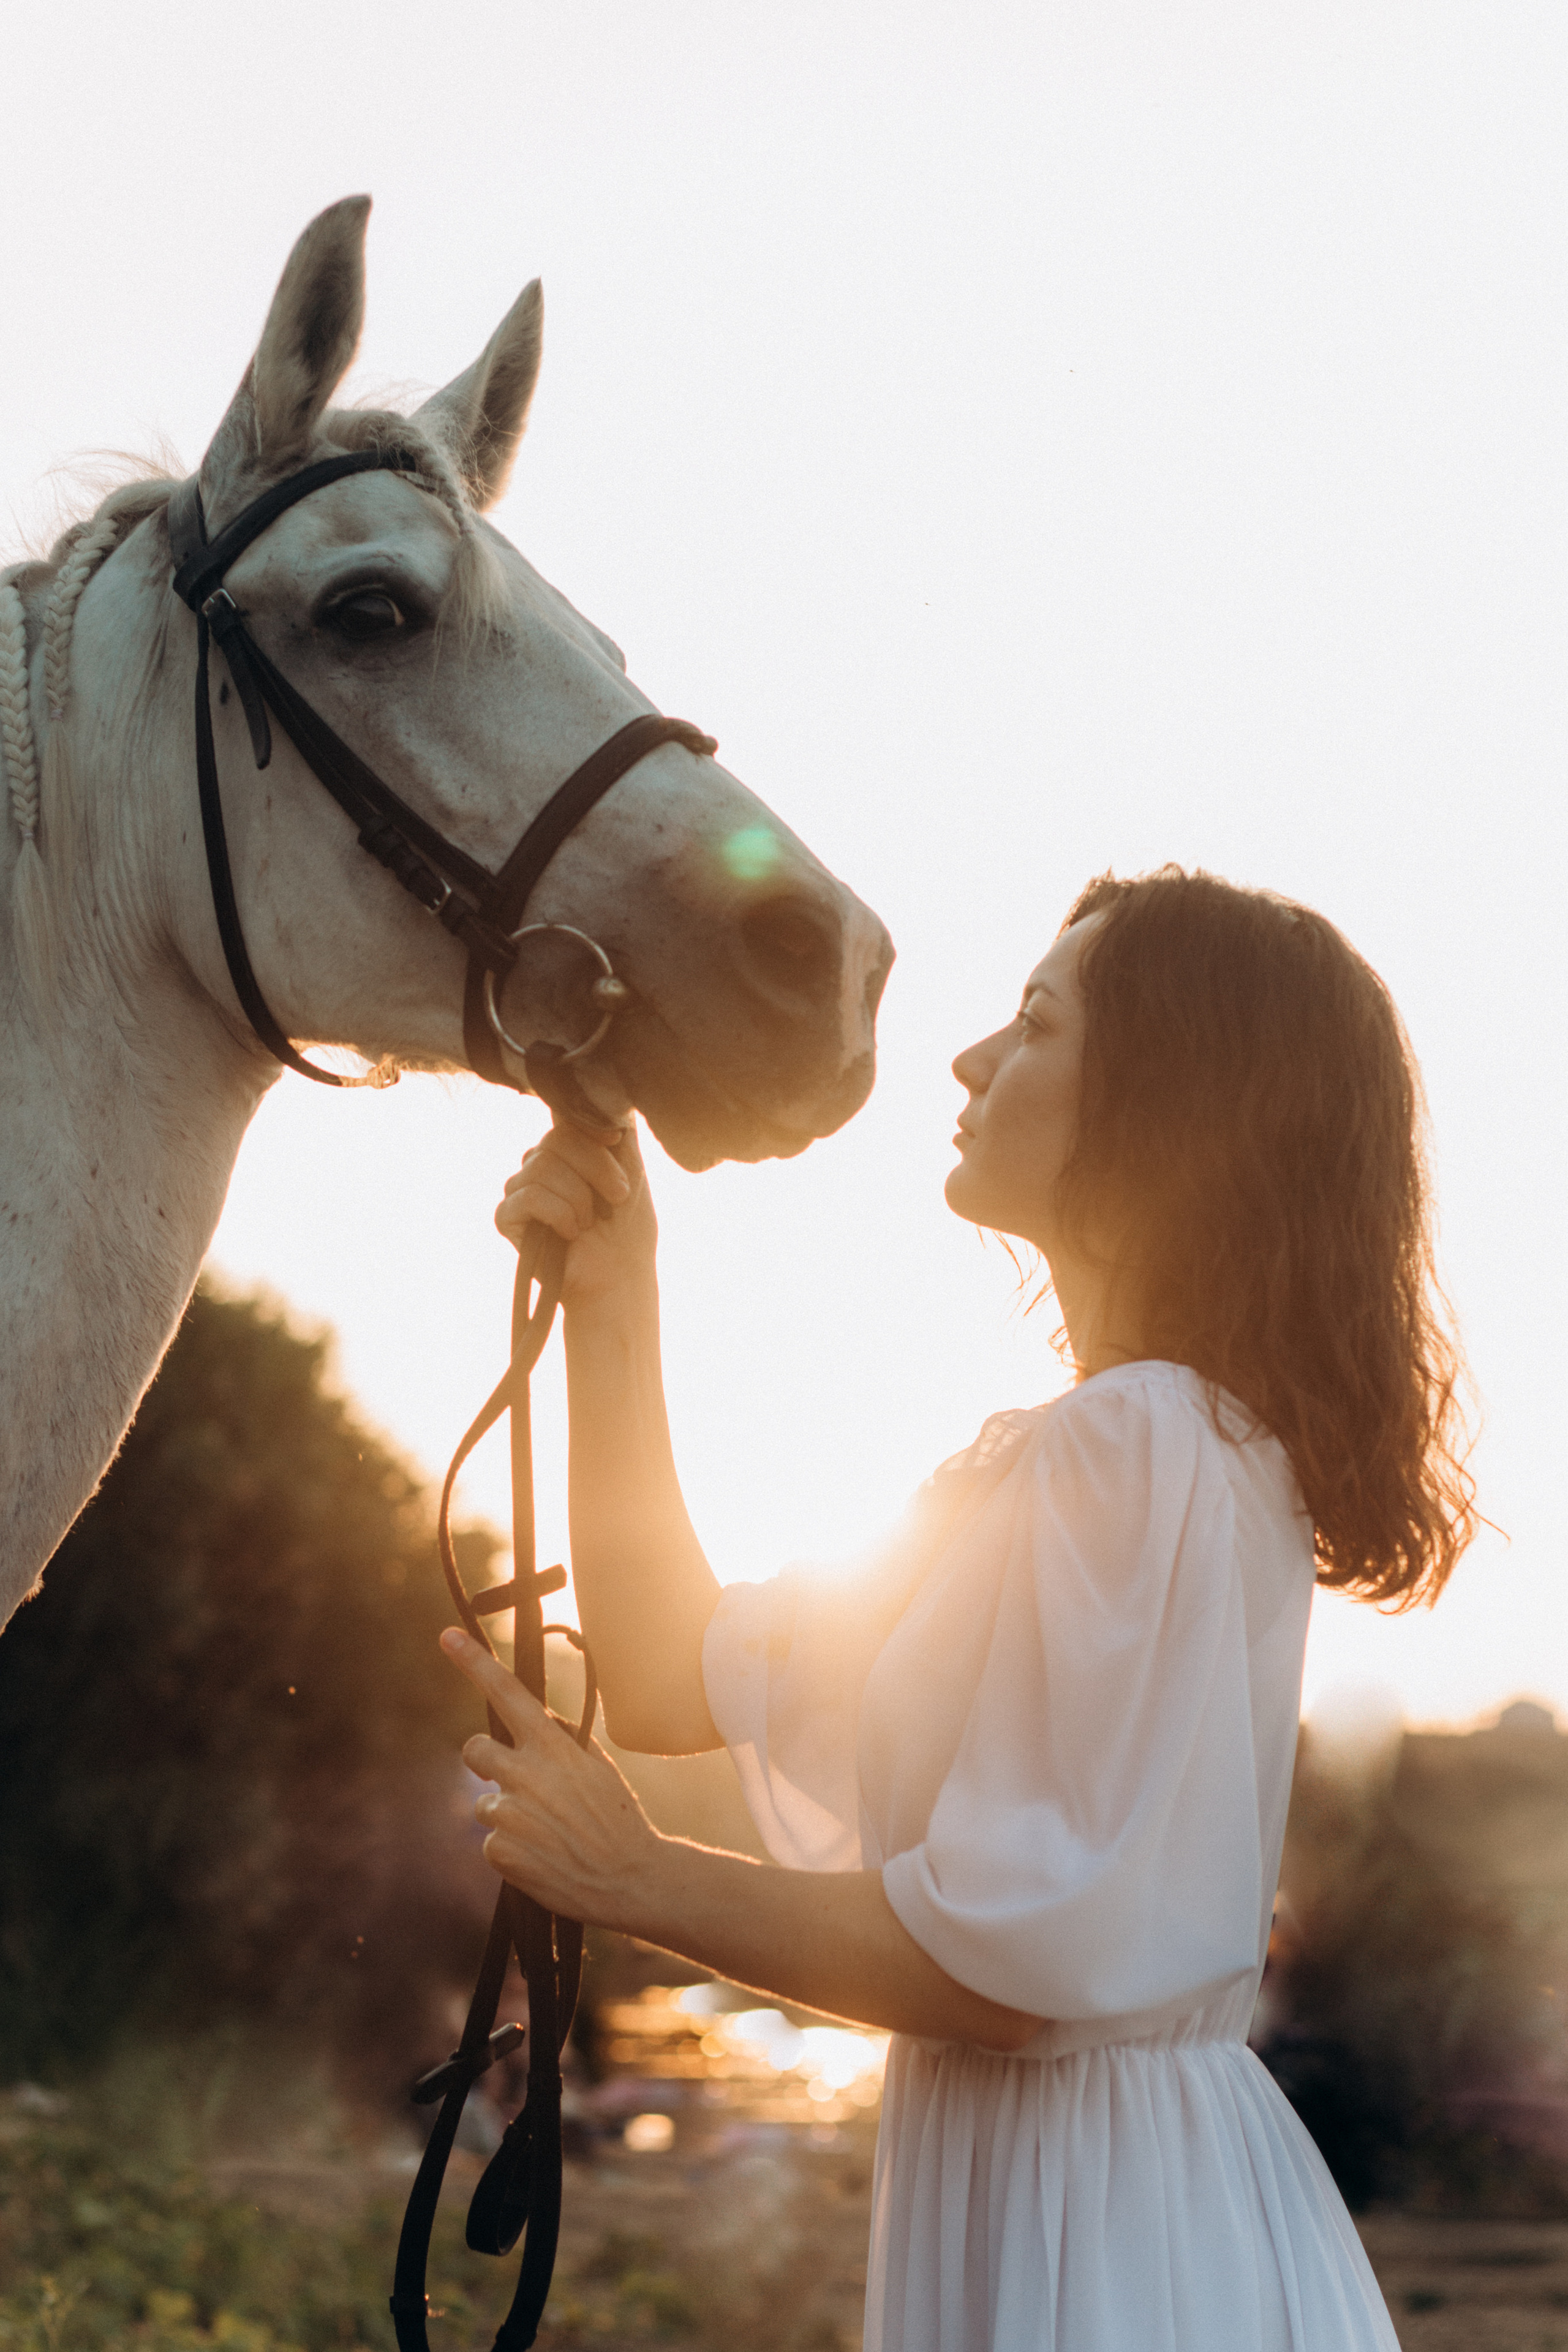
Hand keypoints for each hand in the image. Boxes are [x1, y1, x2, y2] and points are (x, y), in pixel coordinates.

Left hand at [441, 1627, 666, 1927]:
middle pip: (475, 1749)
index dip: (474, 1662)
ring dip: (507, 1815)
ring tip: (546, 1833)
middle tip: (516, 1780)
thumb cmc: (617, 1818)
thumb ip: (564, 1739)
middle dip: (486, 1761)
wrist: (629, 1878)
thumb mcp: (598, 1766)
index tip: (447, 1637)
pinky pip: (490, 1842)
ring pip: (484, 1803)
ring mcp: (509, 1813)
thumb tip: (539, 1718)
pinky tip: (542, 1857)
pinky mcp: (499, 1851)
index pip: (507, 1693)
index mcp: (552, 1746)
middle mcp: (525, 1773)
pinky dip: (511, 1850)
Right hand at [495, 1116, 656, 1308]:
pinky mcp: (507, 1218)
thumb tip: (608, 1089)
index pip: (562, 1116)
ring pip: (543, 1168)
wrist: (620, 1273)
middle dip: (595, 1169)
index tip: (615, 1142)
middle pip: (556, 1141)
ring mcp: (519, 1189)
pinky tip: (570, 1233)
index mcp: (565, 1147)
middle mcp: (538, 1162)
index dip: (587, 1126)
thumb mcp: (631, 1165)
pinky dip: (559, 1215)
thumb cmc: (627, 1222)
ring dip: (580, 1200)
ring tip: (590, 1223)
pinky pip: (528, 1198)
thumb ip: (619, 1125)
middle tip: (615, 1198)